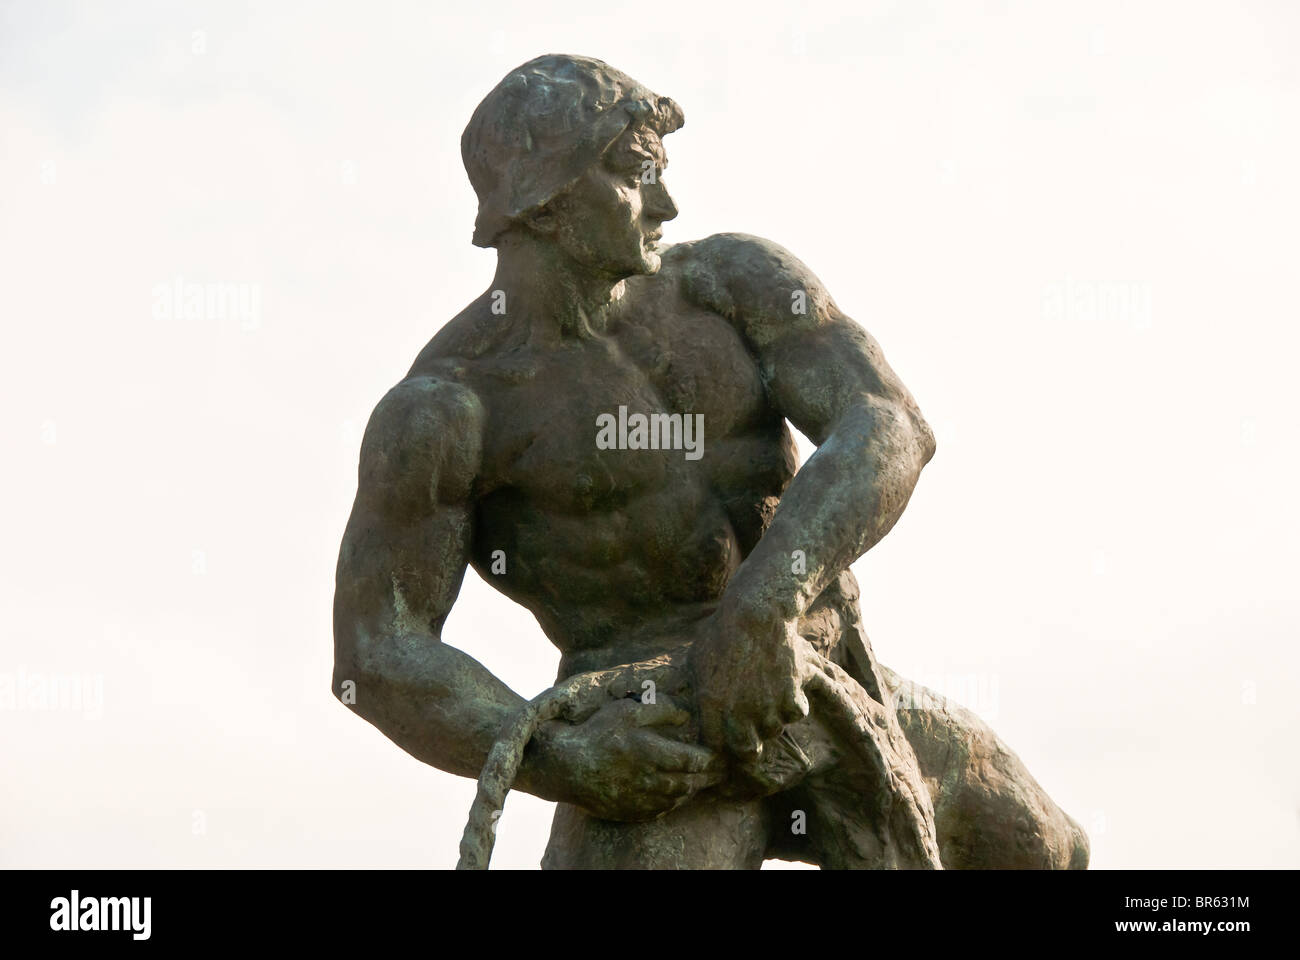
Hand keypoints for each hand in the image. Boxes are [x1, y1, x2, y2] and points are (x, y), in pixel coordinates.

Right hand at [529, 697, 723, 821]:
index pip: (694, 760)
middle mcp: (650, 780)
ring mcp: (640, 799)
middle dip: (709, 778)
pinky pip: (659, 811)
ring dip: (692, 790)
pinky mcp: (629, 811)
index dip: (712, 759)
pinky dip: (672, 803)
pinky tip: (675, 795)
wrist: (564, 766)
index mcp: (652, 753)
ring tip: (701, 782)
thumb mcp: (626, 710)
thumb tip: (686, 716)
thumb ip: (660, 709)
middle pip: (690, 783)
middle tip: (722, 773)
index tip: (722, 755)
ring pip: (676, 799)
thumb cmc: (596, 733)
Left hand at [688, 600, 810, 760]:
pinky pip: (796, 713)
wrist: (756, 614)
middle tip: (751, 735)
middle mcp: (740, 713)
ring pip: (773, 731)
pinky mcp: (792, 695)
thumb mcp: (697, 660)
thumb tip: (686, 706)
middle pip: (747, 752)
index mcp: (711, 705)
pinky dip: (793, 705)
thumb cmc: (722, 632)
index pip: (714, 747)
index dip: (719, 746)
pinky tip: (787, 690)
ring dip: (771, 721)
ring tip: (768, 701)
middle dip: (748, 747)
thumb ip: (696, 689)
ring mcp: (767, 706)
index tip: (724, 740)